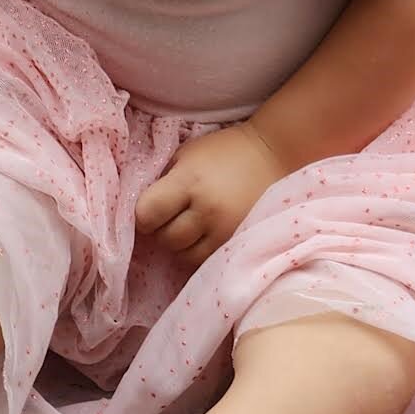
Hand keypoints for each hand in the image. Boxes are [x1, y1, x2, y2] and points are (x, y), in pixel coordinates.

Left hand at [135, 122, 289, 268]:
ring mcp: (226, 230)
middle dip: (161, 230)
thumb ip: (163, 182)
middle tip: (170, 218)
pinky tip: (203, 235)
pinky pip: (206, 261)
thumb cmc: (223, 152)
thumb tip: (140, 211)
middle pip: (165, 239)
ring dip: (180, 245)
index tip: (150, 210)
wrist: (274, 155)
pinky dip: (199, 252)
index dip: (142, 215)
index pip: (147, 214)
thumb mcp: (186, 155)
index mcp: (189, 181)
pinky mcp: (240, 243)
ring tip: (189, 226)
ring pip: (184, 255)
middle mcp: (207, 209)